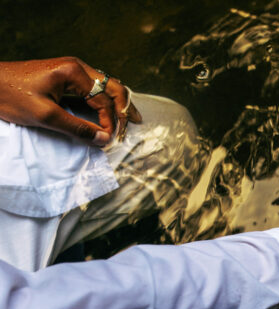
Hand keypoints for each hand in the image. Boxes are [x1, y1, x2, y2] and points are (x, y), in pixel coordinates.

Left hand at [0, 57, 140, 144]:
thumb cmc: (11, 96)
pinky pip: (95, 86)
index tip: (109, 139)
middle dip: (124, 108)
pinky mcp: (67, 74)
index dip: (110, 122)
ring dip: (118, 102)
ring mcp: (73, 69)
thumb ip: (77, 128)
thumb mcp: (45, 116)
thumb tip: (103, 139)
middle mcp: (77, 67)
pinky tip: (111, 109)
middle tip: (135, 126)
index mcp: (74, 72)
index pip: (104, 100)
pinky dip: (106, 99)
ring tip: (130, 118)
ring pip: (107, 85)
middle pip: (113, 87)